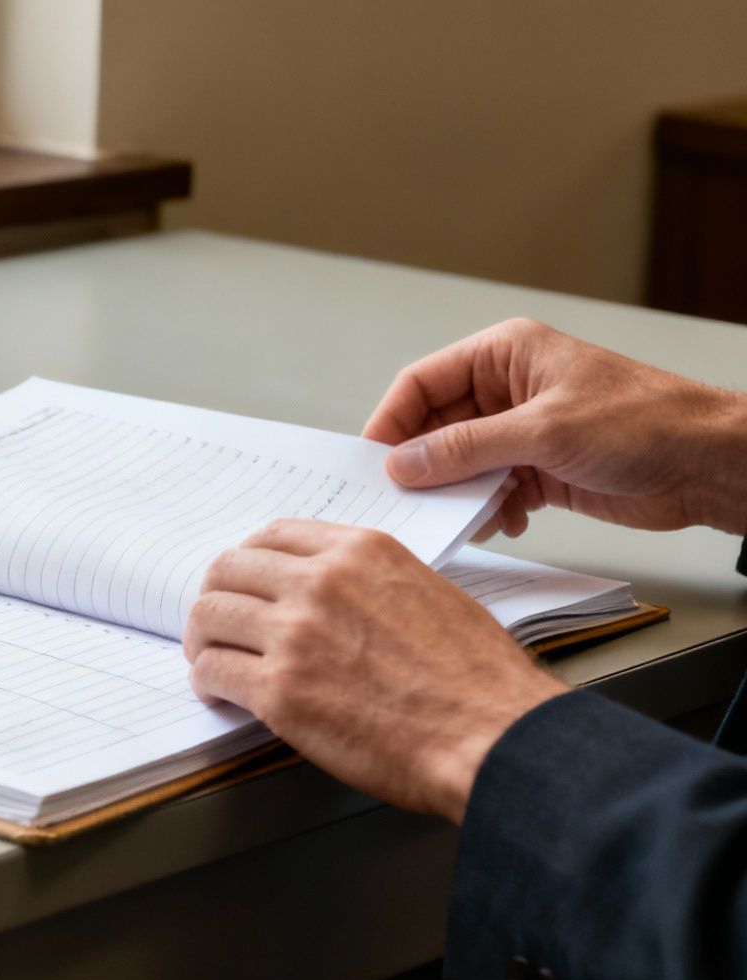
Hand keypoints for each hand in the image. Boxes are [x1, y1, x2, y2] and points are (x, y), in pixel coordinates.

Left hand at [184, 520, 566, 823]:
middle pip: (227, 571)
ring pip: (209, 618)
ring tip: (211, 660)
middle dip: (216, 597)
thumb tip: (331, 596)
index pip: (273, 535)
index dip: (248, 560)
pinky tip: (219, 694)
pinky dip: (207, 683)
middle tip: (217, 623)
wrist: (490, 736)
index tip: (243, 581)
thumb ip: (368, 583)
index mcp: (359, 552)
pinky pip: (212, 672)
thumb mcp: (429, 593)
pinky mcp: (279, 691)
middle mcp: (320, 583)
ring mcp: (294, 635)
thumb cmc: (477, 679)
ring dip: (204, 640)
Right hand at [366, 318, 746, 539]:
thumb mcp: (543, 431)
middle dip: (425, 467)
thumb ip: (466, 448)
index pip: (422, 383)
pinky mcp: (538, 469)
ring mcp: (522, 431)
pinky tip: (507, 522)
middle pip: (436, 428)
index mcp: (505, 356)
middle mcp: (507, 390)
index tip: (372, 463)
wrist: (708, 465)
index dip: (391, 423)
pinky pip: (490, 490)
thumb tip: (404, 463)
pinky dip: (489, 510)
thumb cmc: (646, 423)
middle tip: (406, 501)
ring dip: (459, 493)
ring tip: (469, 514)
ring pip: (460, 465)